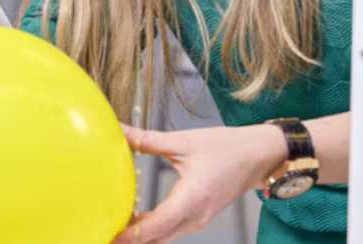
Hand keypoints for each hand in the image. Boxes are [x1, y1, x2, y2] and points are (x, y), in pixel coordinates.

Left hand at [113, 123, 287, 243]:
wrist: (259, 155)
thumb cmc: (226, 147)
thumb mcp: (184, 141)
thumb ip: (147, 140)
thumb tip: (118, 129)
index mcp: (192, 197)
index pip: (156, 226)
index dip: (131, 235)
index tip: (109, 234)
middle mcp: (196, 215)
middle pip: (156, 239)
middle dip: (130, 240)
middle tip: (103, 232)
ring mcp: (199, 220)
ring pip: (163, 238)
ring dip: (140, 236)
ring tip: (114, 226)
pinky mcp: (199, 218)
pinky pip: (171, 231)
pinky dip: (152, 231)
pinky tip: (134, 220)